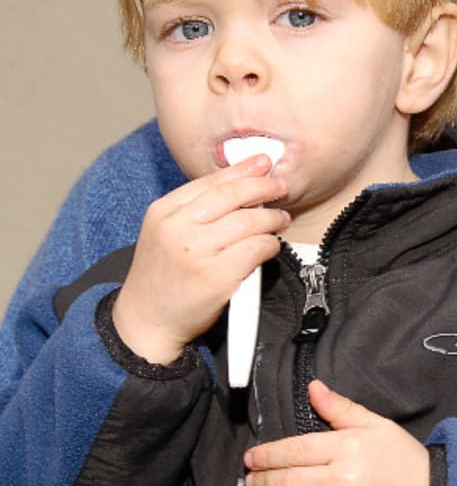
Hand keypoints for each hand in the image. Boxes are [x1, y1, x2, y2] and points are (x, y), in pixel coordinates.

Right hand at [112, 156, 289, 362]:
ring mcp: (196, 252)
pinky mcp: (216, 276)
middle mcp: (177, 228)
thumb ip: (195, 210)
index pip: (210, 181)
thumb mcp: (165, 232)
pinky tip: (271, 246)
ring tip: (280, 220)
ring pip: (248, 221)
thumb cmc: (163, 276)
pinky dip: (269, 244)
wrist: (146, 321)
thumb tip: (242, 184)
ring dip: (271, 218)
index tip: (262, 163)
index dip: (241, 170)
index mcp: (163, 212)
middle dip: (262, 187)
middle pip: (231, 195)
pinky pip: (255, 248)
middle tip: (280, 187)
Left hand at [244, 380, 429, 485]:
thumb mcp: (376, 426)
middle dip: (261, 481)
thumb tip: (313, 387)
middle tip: (250, 481)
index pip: (293, 451)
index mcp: (348, 448)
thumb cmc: (402, 459)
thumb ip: (341, 409)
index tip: (251, 458)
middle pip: (287, 482)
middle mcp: (344, 483)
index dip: (266, 455)